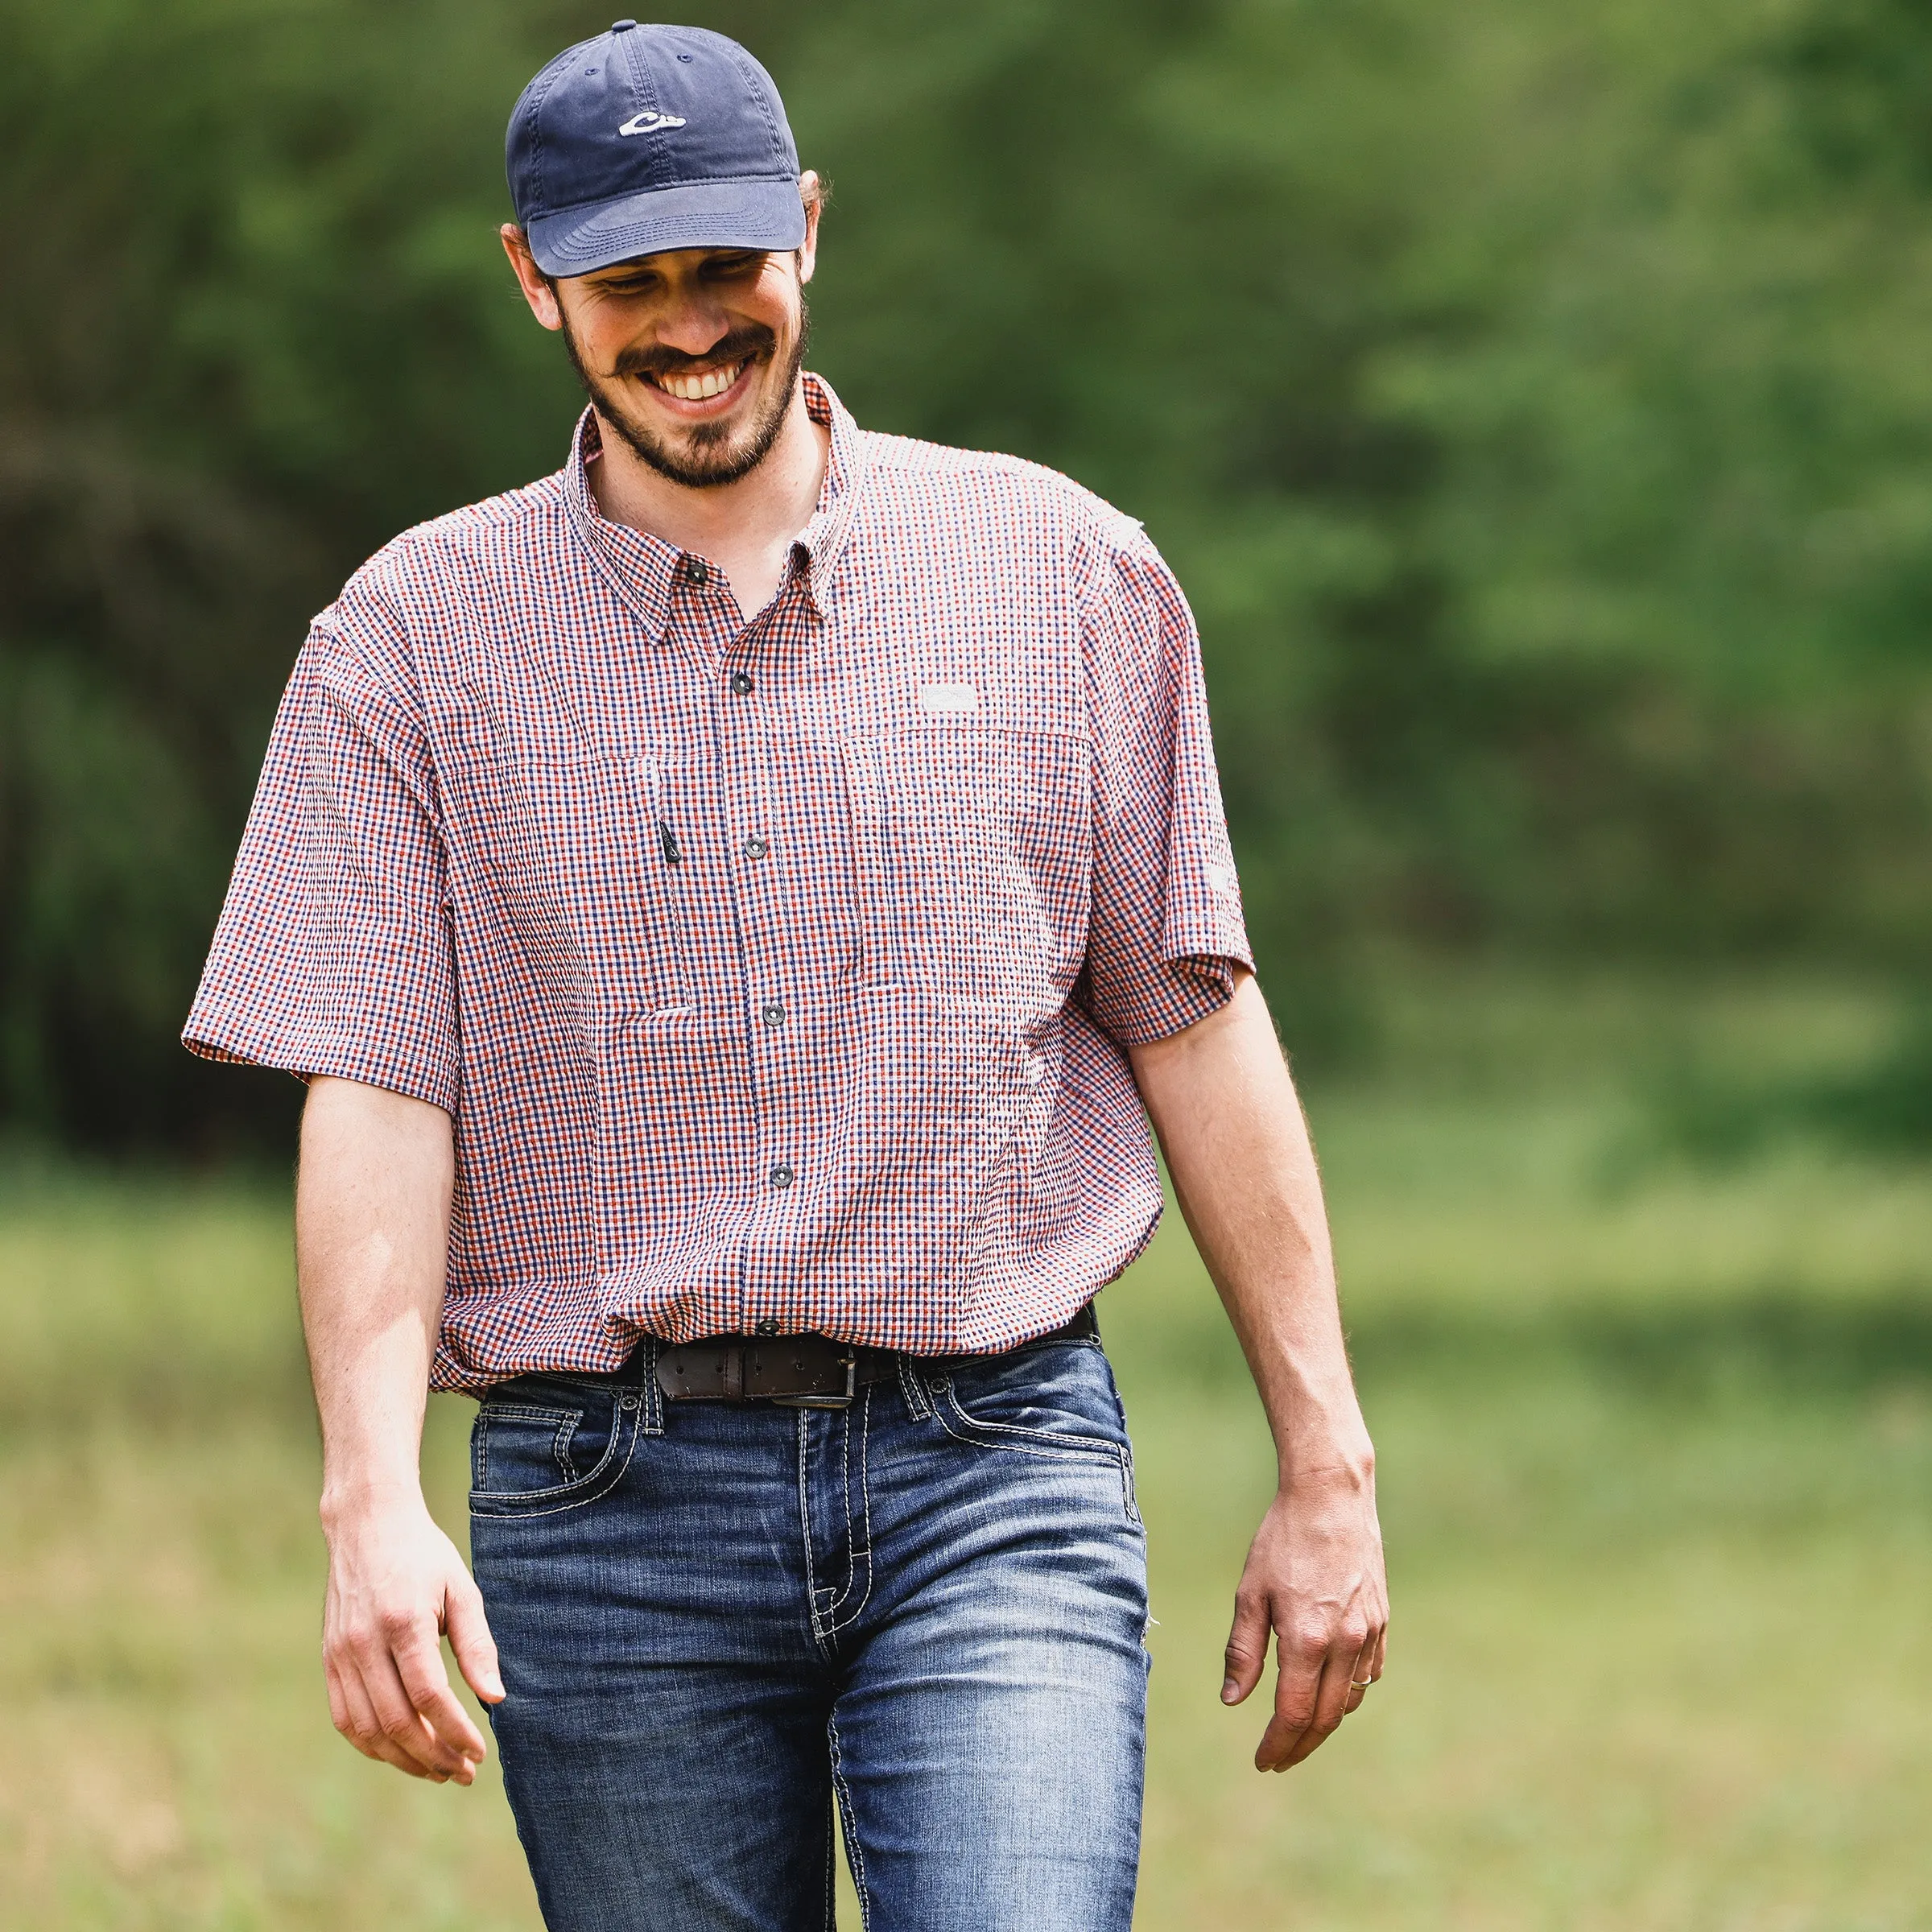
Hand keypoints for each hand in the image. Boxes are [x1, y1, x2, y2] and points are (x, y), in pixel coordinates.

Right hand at [321, 1493, 504, 1782]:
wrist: (368, 1525)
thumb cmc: (424, 1556)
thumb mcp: (461, 1589)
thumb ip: (477, 1644)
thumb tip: (495, 1698)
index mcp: (403, 1622)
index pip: (429, 1696)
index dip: (456, 1732)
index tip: (481, 1753)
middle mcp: (364, 1643)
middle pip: (397, 1722)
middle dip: (434, 1756)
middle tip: (465, 1773)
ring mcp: (340, 1654)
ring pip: (367, 1730)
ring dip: (404, 1760)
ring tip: (439, 1771)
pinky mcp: (328, 1660)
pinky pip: (345, 1718)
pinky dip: (373, 1745)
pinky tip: (402, 1753)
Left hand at [1220, 1465, 1387, 1771]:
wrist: (1331, 1496)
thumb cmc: (1283, 1540)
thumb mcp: (1250, 1592)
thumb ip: (1242, 1651)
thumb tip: (1232, 1701)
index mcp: (1307, 1640)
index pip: (1293, 1714)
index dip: (1277, 1744)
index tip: (1262, 1761)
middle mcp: (1345, 1644)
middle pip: (1325, 1718)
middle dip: (1300, 1746)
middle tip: (1278, 1759)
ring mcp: (1369, 1633)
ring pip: (1350, 1699)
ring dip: (1325, 1722)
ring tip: (1299, 1729)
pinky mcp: (1382, 1619)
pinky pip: (1369, 1673)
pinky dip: (1349, 1692)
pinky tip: (1331, 1691)